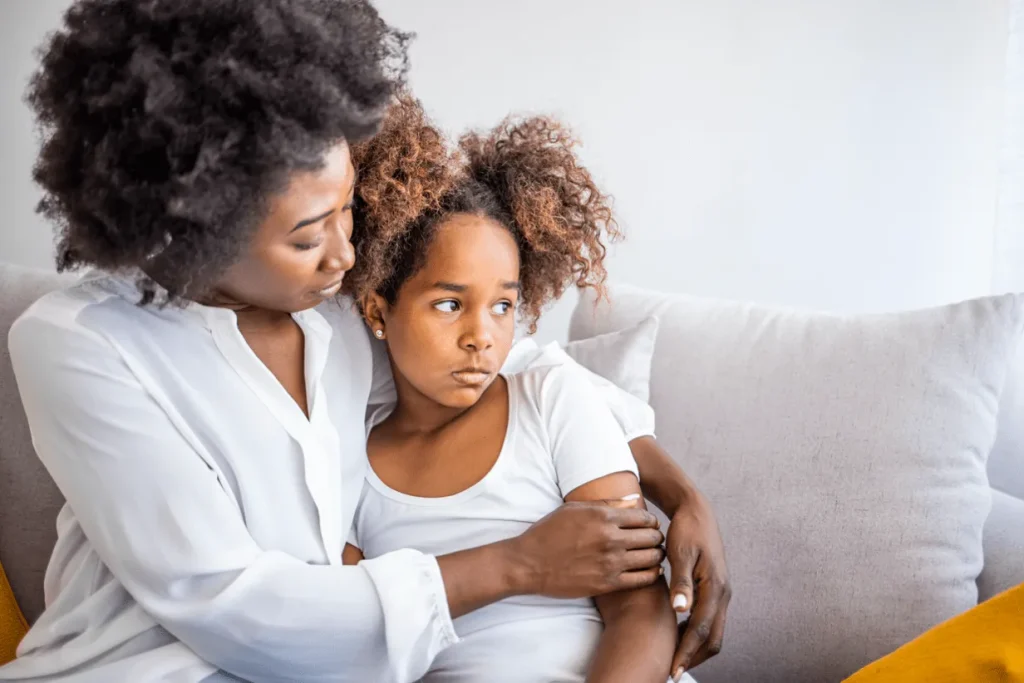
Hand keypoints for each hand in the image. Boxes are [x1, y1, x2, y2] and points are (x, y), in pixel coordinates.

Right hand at [508, 500, 665, 598]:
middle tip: (654, 540)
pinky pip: (641, 579)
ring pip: (651, 558)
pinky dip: (651, 574)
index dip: (651, 522)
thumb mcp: (574, 509)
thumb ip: (605, 504)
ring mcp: (610, 562)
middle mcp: (610, 538)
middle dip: (656, 538)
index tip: (650, 525)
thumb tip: (631, 501)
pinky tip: (651, 570)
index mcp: (603, 517)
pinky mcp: (607, 583)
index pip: (644, 518)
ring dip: (657, 555)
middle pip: (651, 537)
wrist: (529, 564)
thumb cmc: (549, 533)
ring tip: (654, 554)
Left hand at [665, 489, 729, 679]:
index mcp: (715, 587)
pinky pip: (709, 620)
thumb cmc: (686, 531)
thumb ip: (681, 582)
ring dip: (696, 648)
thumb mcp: (681, 554)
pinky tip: (677, 636)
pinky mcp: (715, 590)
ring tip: (674, 659)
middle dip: (694, 657)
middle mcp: (723, 593)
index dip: (687, 651)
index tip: (672, 669)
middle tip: (671, 672)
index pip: (702, 630)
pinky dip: (696, 634)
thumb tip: (680, 611)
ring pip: (713, 631)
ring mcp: (721, 593)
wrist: (696, 512)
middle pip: (713, 638)